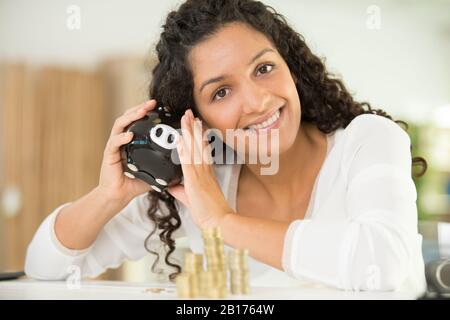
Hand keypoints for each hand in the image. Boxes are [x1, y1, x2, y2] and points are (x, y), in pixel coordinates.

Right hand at [97, 100, 156, 205]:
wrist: (119, 196)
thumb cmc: (135, 182)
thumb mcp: (154, 170)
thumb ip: (166, 163)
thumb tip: (185, 160)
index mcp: (133, 140)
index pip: (140, 120)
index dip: (149, 112)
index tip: (162, 107)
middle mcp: (122, 139)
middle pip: (129, 117)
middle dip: (141, 108)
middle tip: (153, 103)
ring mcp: (115, 146)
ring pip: (120, 124)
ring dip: (131, 116)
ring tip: (142, 112)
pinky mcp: (109, 155)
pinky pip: (114, 143)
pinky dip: (122, 138)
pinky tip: (130, 135)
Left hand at [167, 109, 232, 228]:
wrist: (219, 221)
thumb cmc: (210, 212)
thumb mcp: (191, 198)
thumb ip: (180, 190)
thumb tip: (171, 186)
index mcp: (206, 172)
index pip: (201, 149)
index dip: (197, 135)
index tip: (194, 124)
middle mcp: (204, 170)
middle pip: (198, 144)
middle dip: (193, 128)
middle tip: (189, 113)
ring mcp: (201, 174)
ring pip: (194, 148)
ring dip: (189, 132)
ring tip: (185, 117)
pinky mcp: (195, 181)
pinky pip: (188, 161)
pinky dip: (184, 148)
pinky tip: (180, 138)